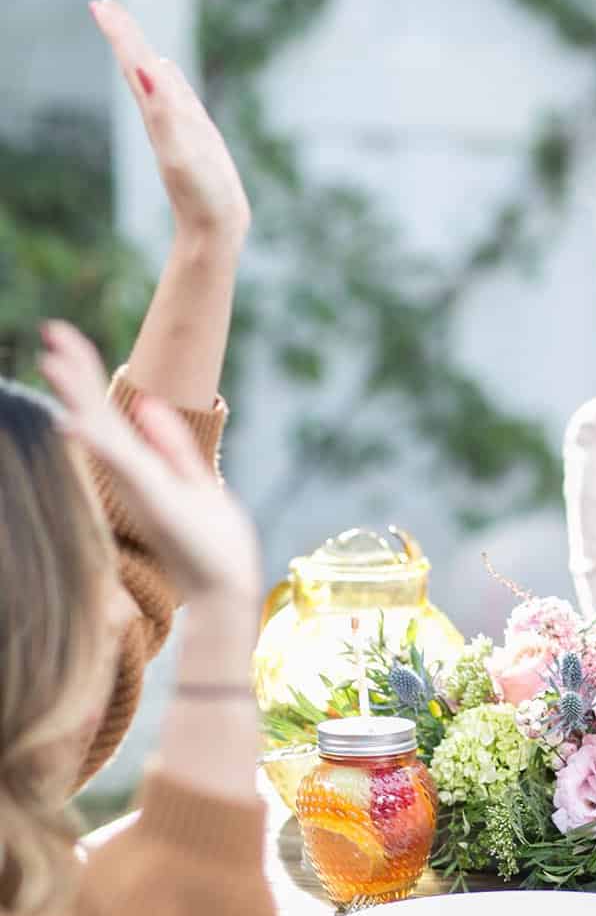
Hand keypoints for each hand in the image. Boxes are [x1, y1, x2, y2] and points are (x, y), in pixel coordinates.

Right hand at [38, 321, 260, 605]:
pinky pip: (123, 467)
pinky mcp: (154, 502)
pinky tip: (74, 424)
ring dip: (78, 397)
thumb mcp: (193, 479)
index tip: (61, 333)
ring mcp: (139, 487)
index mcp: (140, 464)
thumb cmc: (210, 540)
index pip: (105, 410)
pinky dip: (98, 445)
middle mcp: (132, 473)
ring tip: (52, 361)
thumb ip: (170, 443)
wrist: (224, 586)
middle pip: (95, 414)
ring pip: (101, 434)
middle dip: (76, 372)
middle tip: (50, 329)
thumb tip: (148, 404)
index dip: (86, 371)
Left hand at [90, 0, 249, 246]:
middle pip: (138, 66)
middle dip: (122, 34)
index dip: (119, 34)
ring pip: (153, 80)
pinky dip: (167, 77)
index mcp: (157, 113)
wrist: (213, 229)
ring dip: (138, 51)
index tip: (100, 5)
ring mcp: (178, 126)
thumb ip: (165, 109)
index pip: (135, 63)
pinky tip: (165, 69)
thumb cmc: (202, 194)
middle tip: (104, 4)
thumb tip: (146, 67)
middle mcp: (162, 116)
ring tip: (127, 30)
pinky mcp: (194, 136)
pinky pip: (176, 97)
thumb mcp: (182, 150)